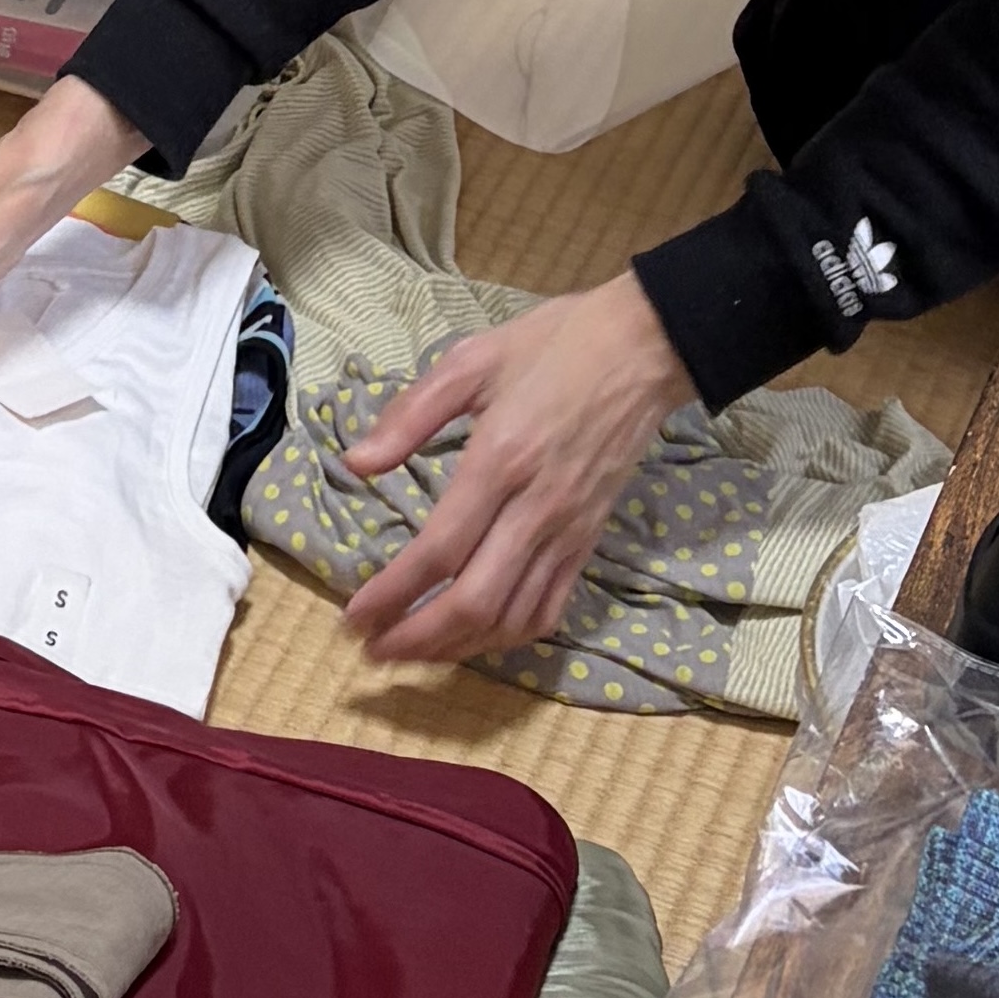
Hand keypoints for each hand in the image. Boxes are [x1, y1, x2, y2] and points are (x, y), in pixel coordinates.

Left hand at [337, 277, 691, 665]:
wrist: (644, 349)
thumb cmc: (554, 346)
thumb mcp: (472, 360)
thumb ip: (410, 414)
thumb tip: (355, 463)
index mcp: (499, 460)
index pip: (440, 551)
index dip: (393, 594)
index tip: (355, 616)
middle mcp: (536, 508)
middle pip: (474, 602)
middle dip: (418, 639)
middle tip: (373, 650)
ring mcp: (568, 531)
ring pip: (512, 618)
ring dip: (458, 648)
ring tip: (414, 652)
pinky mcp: (590, 540)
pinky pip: (551, 608)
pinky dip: (510, 636)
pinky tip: (478, 637)